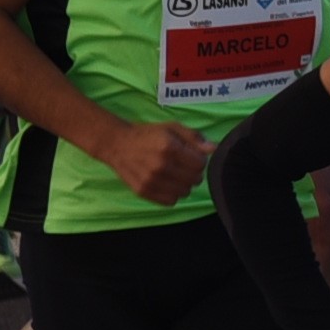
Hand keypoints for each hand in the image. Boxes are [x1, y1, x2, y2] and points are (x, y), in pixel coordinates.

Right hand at [95, 116, 209, 206]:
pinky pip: (170, 201)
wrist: (117, 144)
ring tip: (176, 175)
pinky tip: (168, 184)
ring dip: (185, 185)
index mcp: (169, 148)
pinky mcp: (143, 191)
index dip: (200, 160)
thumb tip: (213, 148)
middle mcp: (160, 166)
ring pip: (184, 192)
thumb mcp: (172, 128)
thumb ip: (194, 137)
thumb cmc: (147, 134)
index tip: (192, 157)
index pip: (200, 164)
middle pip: (194, 179)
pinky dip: (173, 194)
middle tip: (185, 166)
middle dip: (194, 173)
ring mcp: (150, 181)